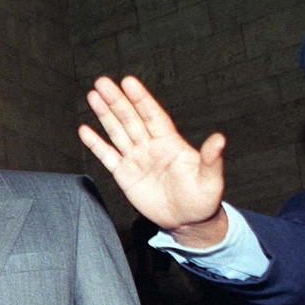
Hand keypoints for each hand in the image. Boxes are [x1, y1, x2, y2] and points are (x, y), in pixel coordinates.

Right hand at [78, 76, 228, 246]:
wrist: (187, 222)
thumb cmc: (202, 200)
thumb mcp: (210, 180)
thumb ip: (211, 159)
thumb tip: (219, 139)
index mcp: (170, 143)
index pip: (152, 115)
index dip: (141, 99)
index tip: (128, 82)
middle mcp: (151, 146)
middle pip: (130, 118)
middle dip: (117, 100)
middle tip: (102, 82)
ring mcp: (136, 159)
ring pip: (117, 132)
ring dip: (105, 114)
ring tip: (93, 96)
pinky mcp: (125, 175)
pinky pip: (107, 156)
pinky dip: (96, 144)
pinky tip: (85, 130)